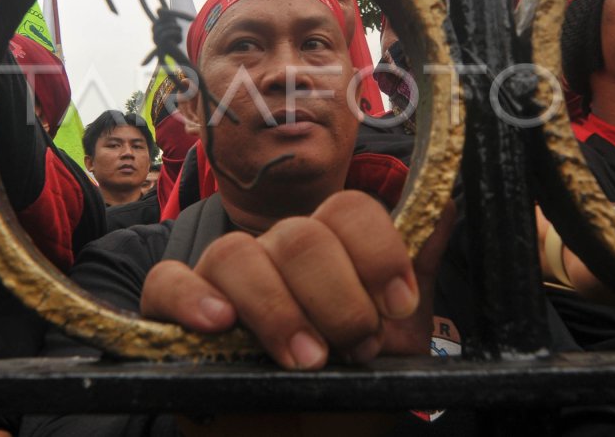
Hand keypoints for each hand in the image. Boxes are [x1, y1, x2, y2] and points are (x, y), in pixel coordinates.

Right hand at [141, 191, 453, 369]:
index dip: (377, 250)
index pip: (347, 210)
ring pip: (237, 253)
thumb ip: (417, 284)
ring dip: (278, 308)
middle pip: (299, 233)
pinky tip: (220, 323)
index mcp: (329, 256)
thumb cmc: (339, 406)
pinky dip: (191, 296)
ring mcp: (221, 284)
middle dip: (337, 296)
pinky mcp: (174, 318)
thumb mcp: (396, 355)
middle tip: (353, 348)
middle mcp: (274, 259)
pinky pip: (167, 282)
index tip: (396, 305)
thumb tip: (447, 208)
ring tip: (302, 360)